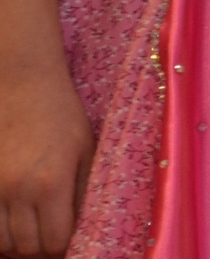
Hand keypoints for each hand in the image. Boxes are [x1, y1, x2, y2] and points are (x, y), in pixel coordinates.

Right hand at [0, 69, 93, 258]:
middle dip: (41, 249)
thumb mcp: (85, 149)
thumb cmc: (61, 114)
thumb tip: (84, 225)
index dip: (64, 247)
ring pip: (0, 242)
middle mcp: (18, 190)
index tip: (69, 241)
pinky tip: (11, 217)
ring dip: (16, 242)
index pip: (55, 241)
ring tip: (30, 228)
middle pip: (25, 248)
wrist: (23, 84)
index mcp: (52, 183)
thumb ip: (83, 191)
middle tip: (50, 237)